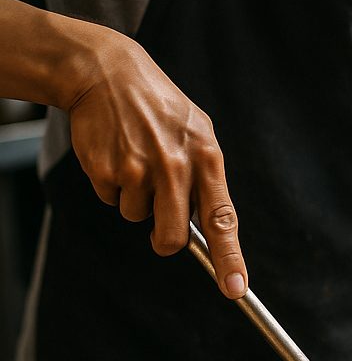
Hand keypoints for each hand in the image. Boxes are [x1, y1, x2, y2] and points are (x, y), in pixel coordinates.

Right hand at [67, 28, 246, 297]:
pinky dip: (112, 185)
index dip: (230, 258)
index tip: (236, 288)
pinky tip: (116, 154)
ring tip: (136, 160)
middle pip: (172, 236)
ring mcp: (139, 169)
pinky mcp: (106, 169)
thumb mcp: (198, 133)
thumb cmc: (160, 110)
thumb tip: (210, 231)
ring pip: (137, 217)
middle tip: (159, 224)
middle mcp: (176, 166)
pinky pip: (111, 200)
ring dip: (136, 199)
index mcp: (207, 158)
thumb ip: (206, 179)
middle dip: (165, 240)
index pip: (223, 219)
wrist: (107, 72)